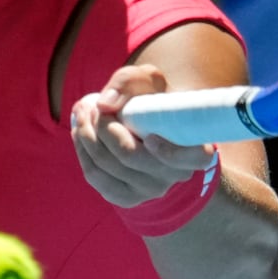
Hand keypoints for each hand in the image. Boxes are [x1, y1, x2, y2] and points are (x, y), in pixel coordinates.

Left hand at [70, 65, 217, 209]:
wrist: (149, 125)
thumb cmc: (152, 100)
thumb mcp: (147, 80)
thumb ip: (129, 82)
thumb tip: (105, 104)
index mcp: (195, 148)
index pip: (196, 159)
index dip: (169, 152)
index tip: (149, 135)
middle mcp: (175, 175)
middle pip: (129, 155)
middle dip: (102, 125)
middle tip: (92, 104)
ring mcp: (150, 190)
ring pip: (106, 164)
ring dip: (85, 133)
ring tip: (82, 111)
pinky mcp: (126, 198)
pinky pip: (94, 176)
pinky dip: (82, 150)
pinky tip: (81, 133)